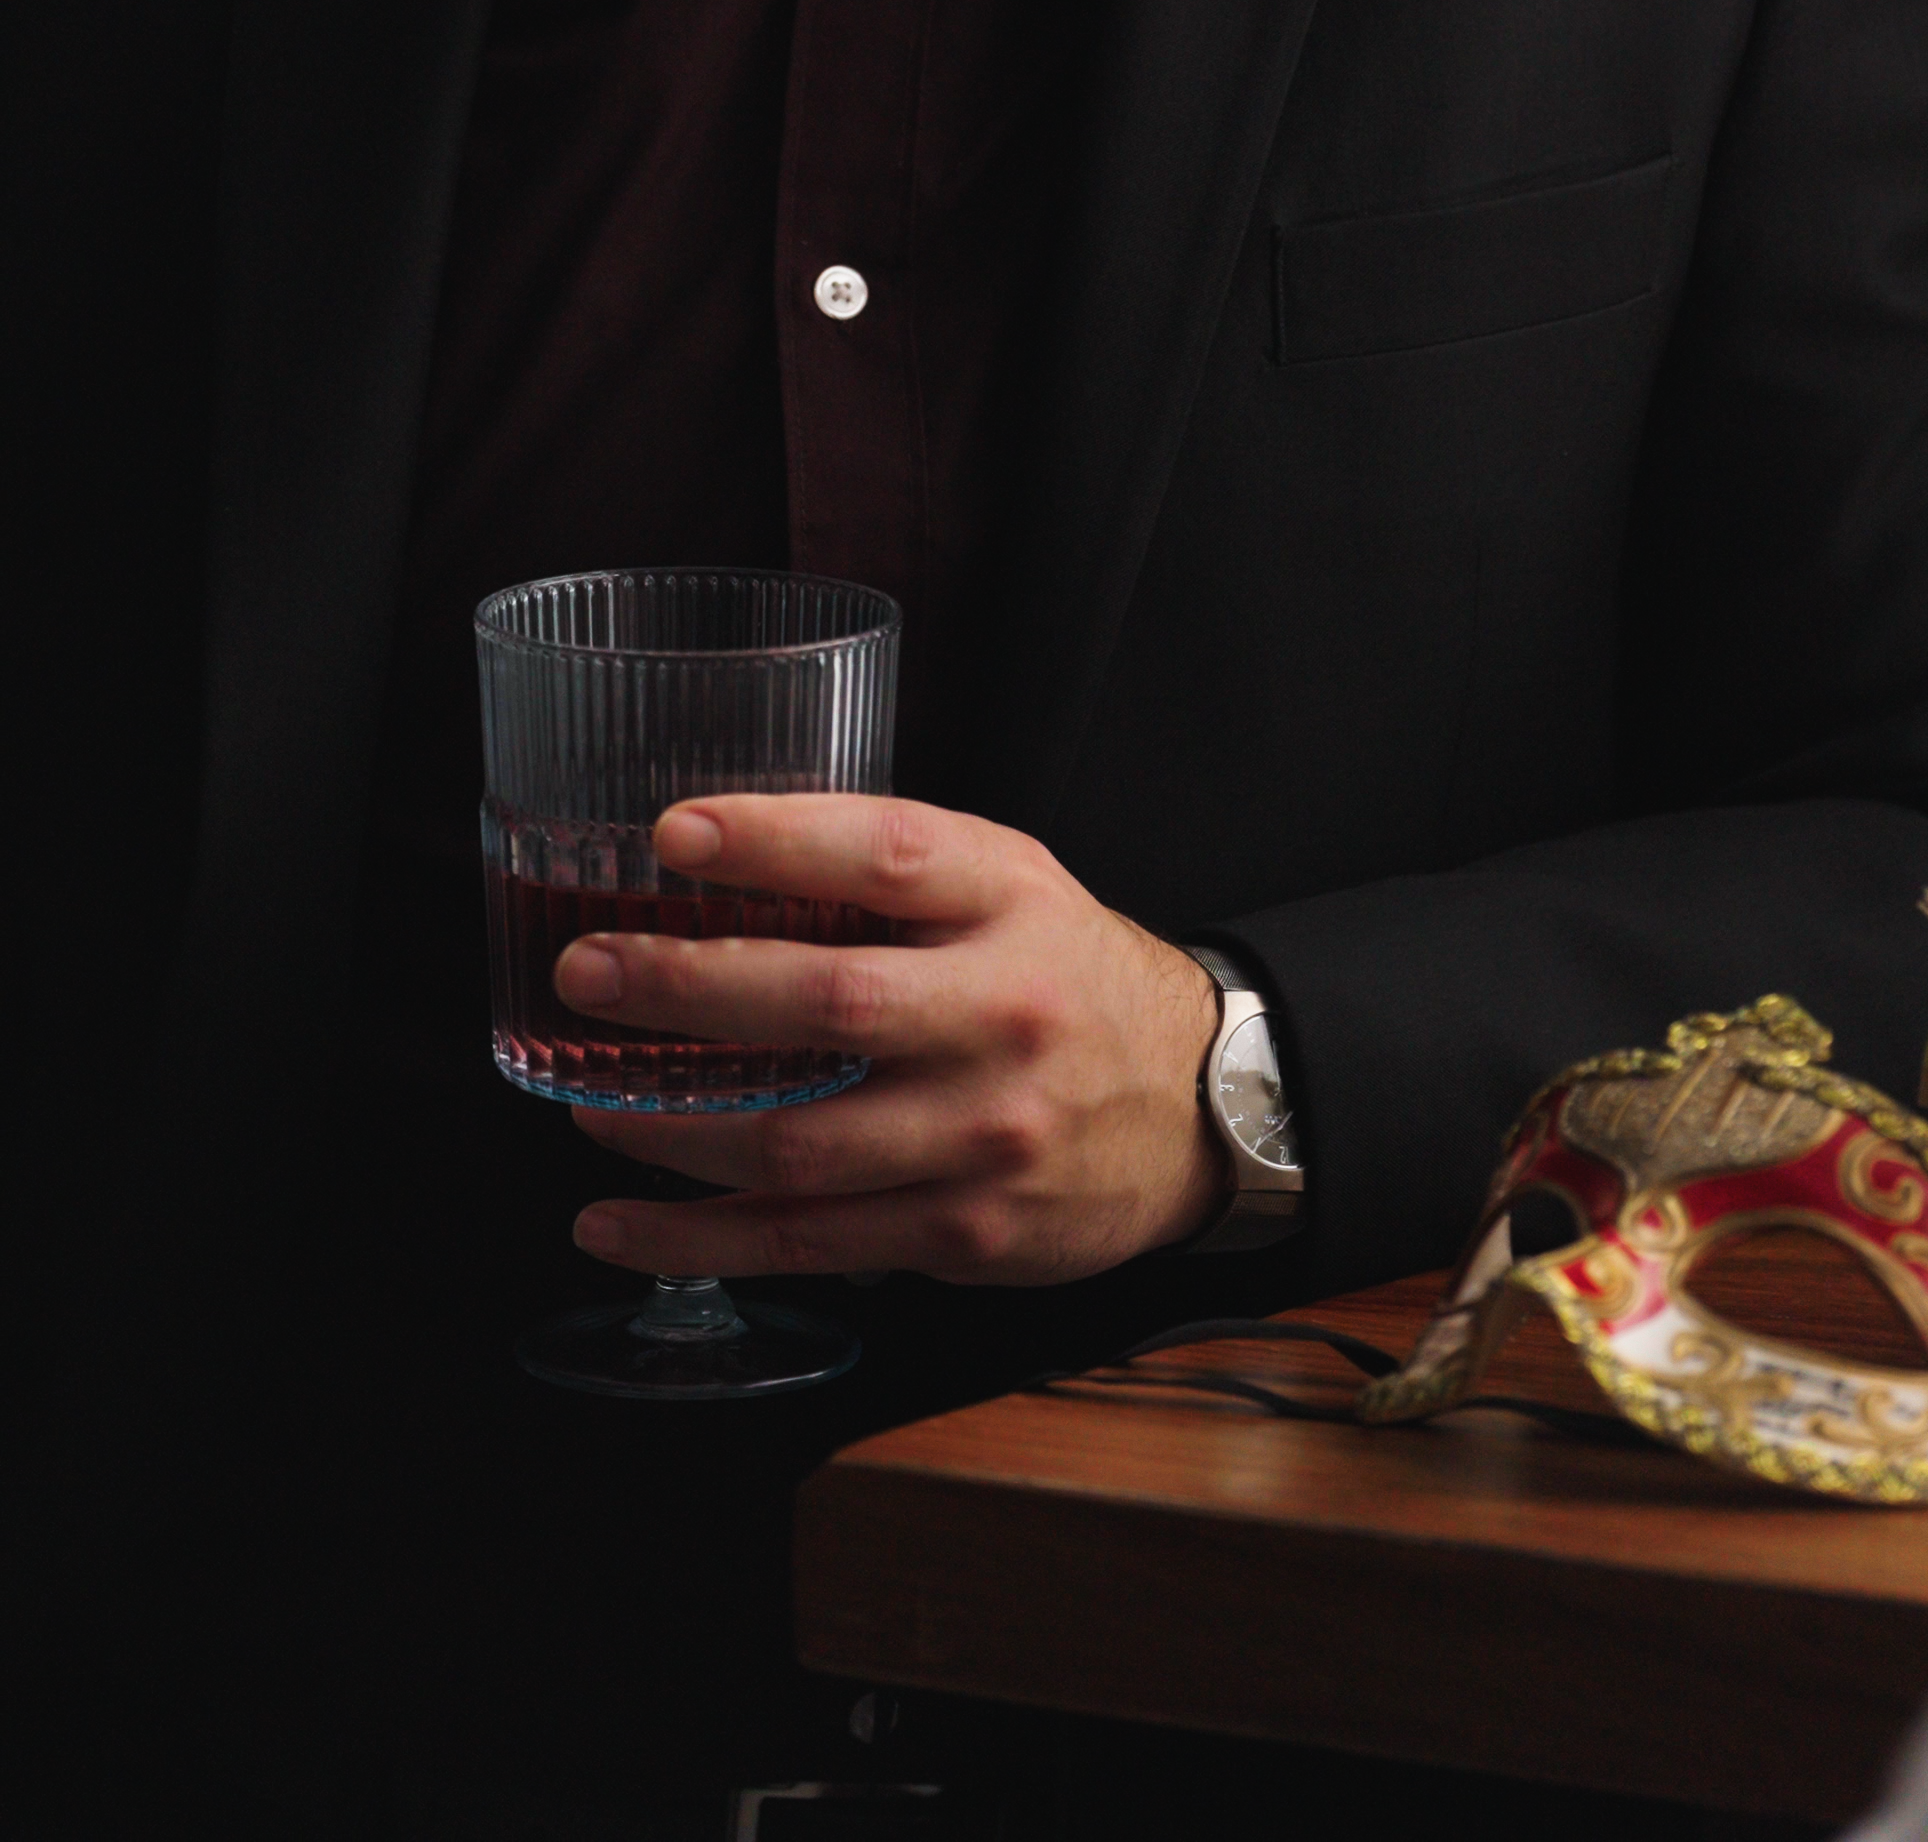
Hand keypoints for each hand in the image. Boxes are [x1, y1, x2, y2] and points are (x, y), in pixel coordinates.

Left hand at [557, 795, 1228, 1285]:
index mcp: (1009, 904)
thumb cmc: (1066, 975)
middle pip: (829, 1003)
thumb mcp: (1009, 882)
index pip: (887, 855)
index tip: (671, 834)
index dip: (775, 839)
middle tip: (587, 972)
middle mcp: (1001, 1016)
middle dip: (688, 989)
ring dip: (670, 1129)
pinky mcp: (961, 1231)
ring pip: (800, 1143)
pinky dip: (697, 1240)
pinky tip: (616, 1225)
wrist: (1193, 1107)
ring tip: (585, 1103)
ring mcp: (983, 1135)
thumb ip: (891, 867)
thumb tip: (718, 852)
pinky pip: (808, 1243)